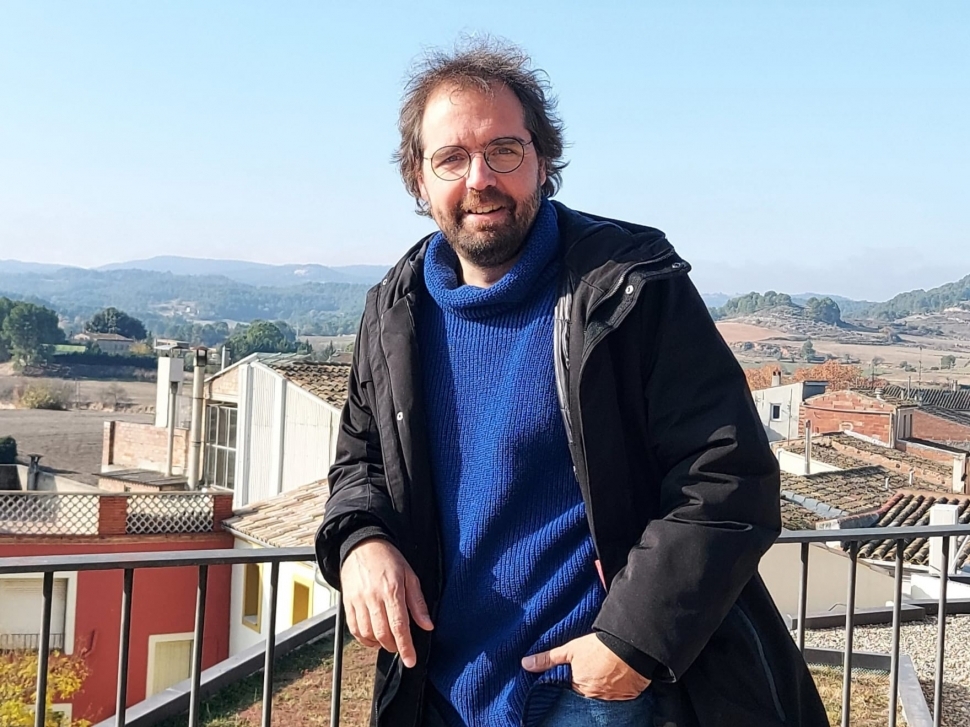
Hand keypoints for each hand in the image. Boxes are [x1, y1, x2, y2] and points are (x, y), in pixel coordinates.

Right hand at [339, 538, 433, 667]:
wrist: (362, 546)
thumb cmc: (389, 560)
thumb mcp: (410, 576)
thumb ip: (418, 603)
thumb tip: (427, 625)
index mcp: (392, 590)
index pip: (400, 626)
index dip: (406, 647)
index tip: (411, 661)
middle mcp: (373, 597)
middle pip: (383, 633)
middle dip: (394, 647)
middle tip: (402, 647)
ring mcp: (358, 601)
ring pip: (367, 634)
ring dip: (379, 644)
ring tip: (388, 642)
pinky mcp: (347, 603)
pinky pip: (354, 629)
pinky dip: (364, 639)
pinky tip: (373, 637)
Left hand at [521, 633, 650, 699]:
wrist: (632, 646)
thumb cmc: (599, 647)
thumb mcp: (570, 650)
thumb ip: (548, 659)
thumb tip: (525, 664)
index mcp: (579, 688)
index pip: (568, 693)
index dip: (568, 685)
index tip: (570, 679)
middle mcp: (594, 697)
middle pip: (585, 696)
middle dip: (584, 689)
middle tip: (588, 675)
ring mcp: (612, 699)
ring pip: (601, 699)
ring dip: (600, 691)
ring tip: (601, 676)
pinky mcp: (628, 697)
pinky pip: (618, 699)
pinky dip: (615, 692)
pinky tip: (615, 681)